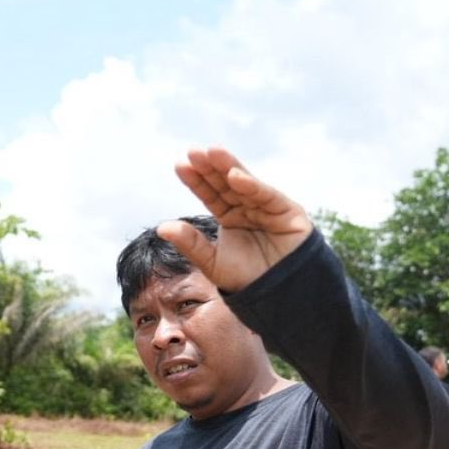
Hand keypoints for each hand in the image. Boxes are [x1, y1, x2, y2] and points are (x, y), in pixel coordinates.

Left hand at [157, 146, 314, 291]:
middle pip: (225, 184)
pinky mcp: (287, 210)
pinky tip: (235, 176)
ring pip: (245, 184)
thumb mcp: (212, 262)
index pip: (210, 195)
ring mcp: (267, 207)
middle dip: (210, 168)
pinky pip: (267, 196)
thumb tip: (161, 227)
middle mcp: (247, 207)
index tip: (179, 166)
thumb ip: (190, 244)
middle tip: (193, 152)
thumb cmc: (247, 279)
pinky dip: (252, 186)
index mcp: (229, 216)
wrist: (278, 295)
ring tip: (212, 152)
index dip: (196, 180)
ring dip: (229, 167)